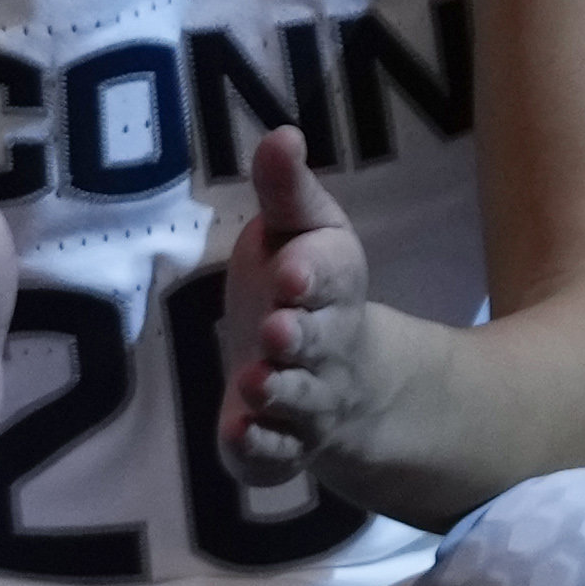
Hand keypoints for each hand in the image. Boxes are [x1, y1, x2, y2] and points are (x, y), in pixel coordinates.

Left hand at [209, 125, 383, 499]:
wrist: (347, 386)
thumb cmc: (306, 293)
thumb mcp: (300, 233)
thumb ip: (286, 191)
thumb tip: (281, 131)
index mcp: (333, 288)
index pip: (333, 277)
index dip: (312, 275)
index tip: (291, 270)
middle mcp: (329, 349)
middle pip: (321, 343)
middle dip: (300, 337)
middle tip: (277, 330)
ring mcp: (309, 403)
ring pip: (299, 401)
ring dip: (279, 392)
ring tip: (254, 381)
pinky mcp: (283, 447)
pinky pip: (276, 454)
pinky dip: (260, 447)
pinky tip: (237, 434)